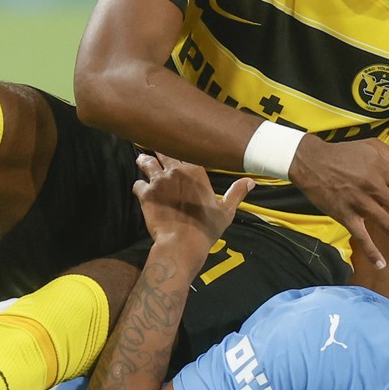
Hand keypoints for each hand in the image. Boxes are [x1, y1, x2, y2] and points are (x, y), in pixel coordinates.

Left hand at [133, 153, 254, 250]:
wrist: (182, 243)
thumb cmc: (206, 228)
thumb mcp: (226, 211)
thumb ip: (236, 193)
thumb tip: (251, 181)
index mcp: (195, 171)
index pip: (186, 151)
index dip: (181, 149)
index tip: (178, 146)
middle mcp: (175, 171)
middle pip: (163, 151)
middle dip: (158, 149)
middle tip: (154, 147)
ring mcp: (158, 181)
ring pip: (146, 163)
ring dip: (144, 161)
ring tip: (142, 159)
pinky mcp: (145, 194)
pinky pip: (137, 184)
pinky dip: (139, 186)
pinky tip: (140, 190)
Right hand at [287, 137, 388, 269]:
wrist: (310, 161)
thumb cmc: (343, 153)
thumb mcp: (373, 147)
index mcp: (383, 171)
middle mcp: (374, 188)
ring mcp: (359, 203)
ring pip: (388, 226)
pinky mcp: (344, 214)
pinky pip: (361, 236)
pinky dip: (371, 251)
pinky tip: (381, 264)